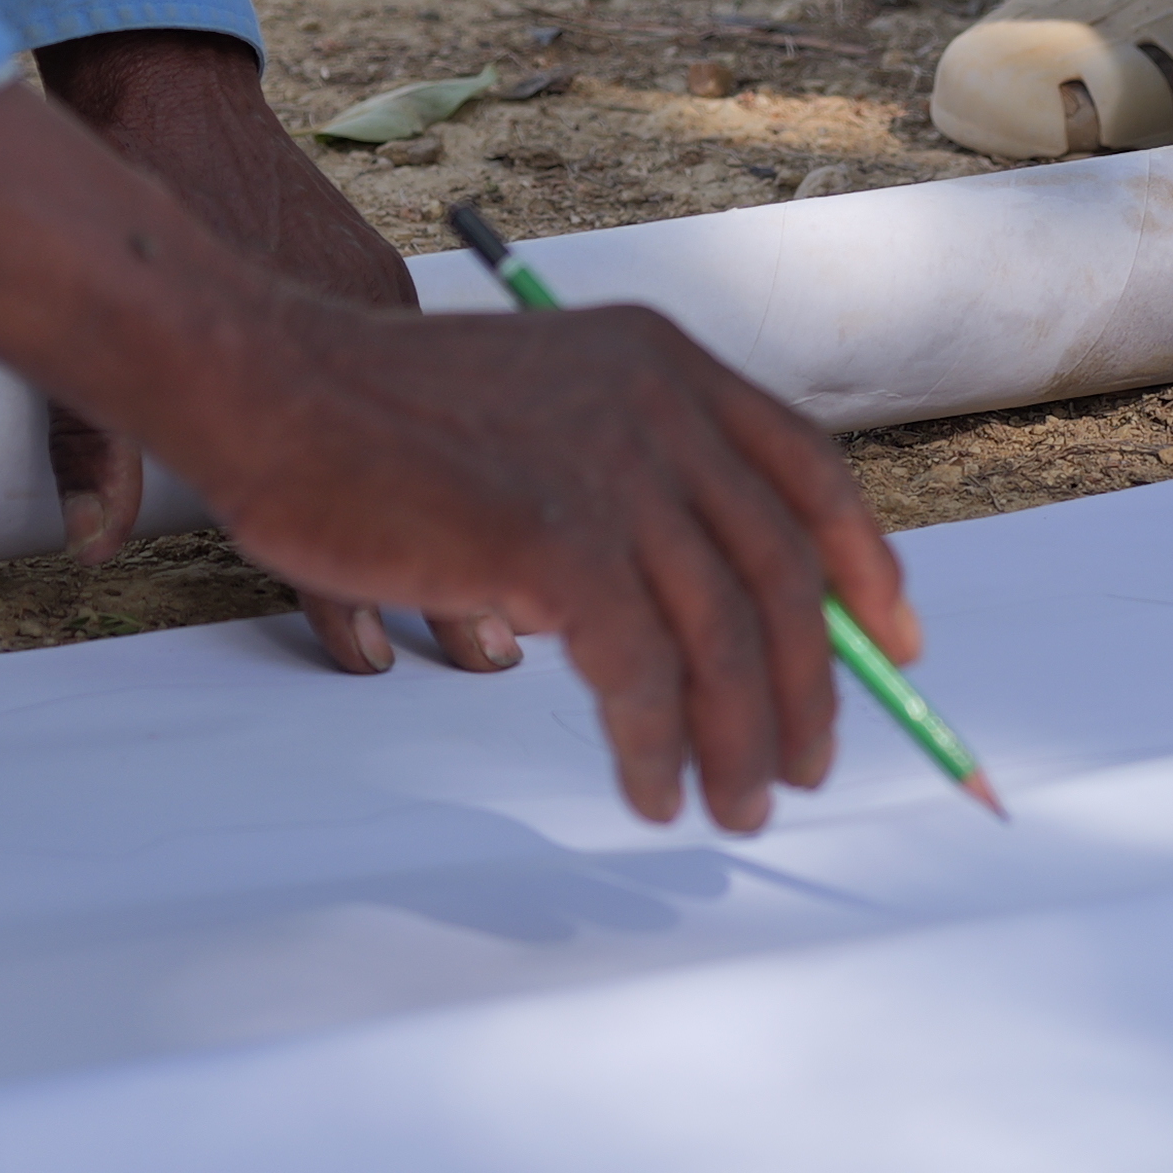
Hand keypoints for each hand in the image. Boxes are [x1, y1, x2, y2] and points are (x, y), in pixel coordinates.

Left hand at [36, 27, 516, 678]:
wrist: (175, 97)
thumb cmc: (149, 203)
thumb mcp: (118, 329)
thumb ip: (100, 442)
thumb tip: (89, 546)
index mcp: (303, 354)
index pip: (338, 506)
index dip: (352, 591)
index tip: (370, 653)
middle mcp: (369, 328)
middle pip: (418, 479)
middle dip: (453, 568)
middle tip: (488, 650)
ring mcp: (385, 300)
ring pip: (436, 428)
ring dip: (460, 500)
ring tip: (500, 588)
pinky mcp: (384, 275)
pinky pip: (424, 374)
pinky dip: (442, 429)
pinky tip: (455, 476)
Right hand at [178, 281, 909, 834]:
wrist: (277, 390)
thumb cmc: (385, 417)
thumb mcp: (546, 409)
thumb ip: (630, 470)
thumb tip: (712, 598)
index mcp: (665, 363)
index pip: (808, 472)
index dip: (866, 566)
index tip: (895, 647)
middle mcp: (659, 405)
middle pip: (784, 568)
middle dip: (813, 685)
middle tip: (808, 767)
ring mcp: (613, 470)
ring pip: (727, 633)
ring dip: (743, 739)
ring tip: (738, 809)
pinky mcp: (558, 540)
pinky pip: (643, 674)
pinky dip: (659, 747)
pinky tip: (653, 790)